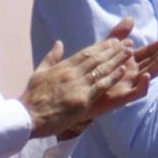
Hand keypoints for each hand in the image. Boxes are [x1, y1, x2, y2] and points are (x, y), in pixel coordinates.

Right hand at [20, 32, 135, 138]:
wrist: (27, 116)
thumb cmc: (32, 97)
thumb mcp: (39, 72)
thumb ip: (51, 57)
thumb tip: (59, 43)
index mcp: (63, 67)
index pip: (85, 53)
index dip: (101, 46)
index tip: (114, 41)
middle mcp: (72, 73)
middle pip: (96, 59)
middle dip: (113, 50)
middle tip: (127, 44)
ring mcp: (77, 86)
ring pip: (101, 70)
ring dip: (117, 60)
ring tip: (129, 52)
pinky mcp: (82, 100)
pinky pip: (100, 86)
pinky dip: (112, 77)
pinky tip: (122, 70)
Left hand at [51, 27, 157, 139]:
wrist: (74, 96)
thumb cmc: (91, 74)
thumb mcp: (105, 50)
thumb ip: (117, 35)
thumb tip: (131, 19)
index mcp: (128, 63)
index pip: (148, 53)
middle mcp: (131, 75)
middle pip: (152, 62)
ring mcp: (128, 86)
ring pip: (148, 75)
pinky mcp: (121, 98)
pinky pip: (135, 93)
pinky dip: (143, 86)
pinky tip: (147, 76)